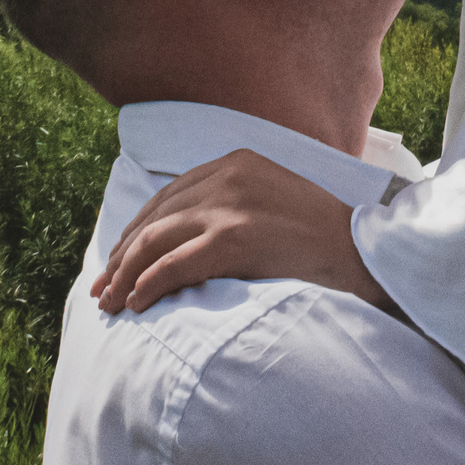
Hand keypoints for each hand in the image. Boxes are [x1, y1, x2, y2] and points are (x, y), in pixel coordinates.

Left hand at [91, 148, 395, 315]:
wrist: (362, 250)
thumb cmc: (322, 235)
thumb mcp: (274, 198)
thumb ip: (235, 202)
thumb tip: (187, 236)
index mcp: (236, 161)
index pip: (168, 196)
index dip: (136, 230)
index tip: (118, 259)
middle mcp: (228, 175)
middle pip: (155, 216)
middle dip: (122, 256)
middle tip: (102, 289)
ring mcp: (230, 206)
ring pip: (156, 240)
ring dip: (125, 275)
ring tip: (111, 303)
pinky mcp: (234, 238)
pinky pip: (174, 264)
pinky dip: (148, 285)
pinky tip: (136, 303)